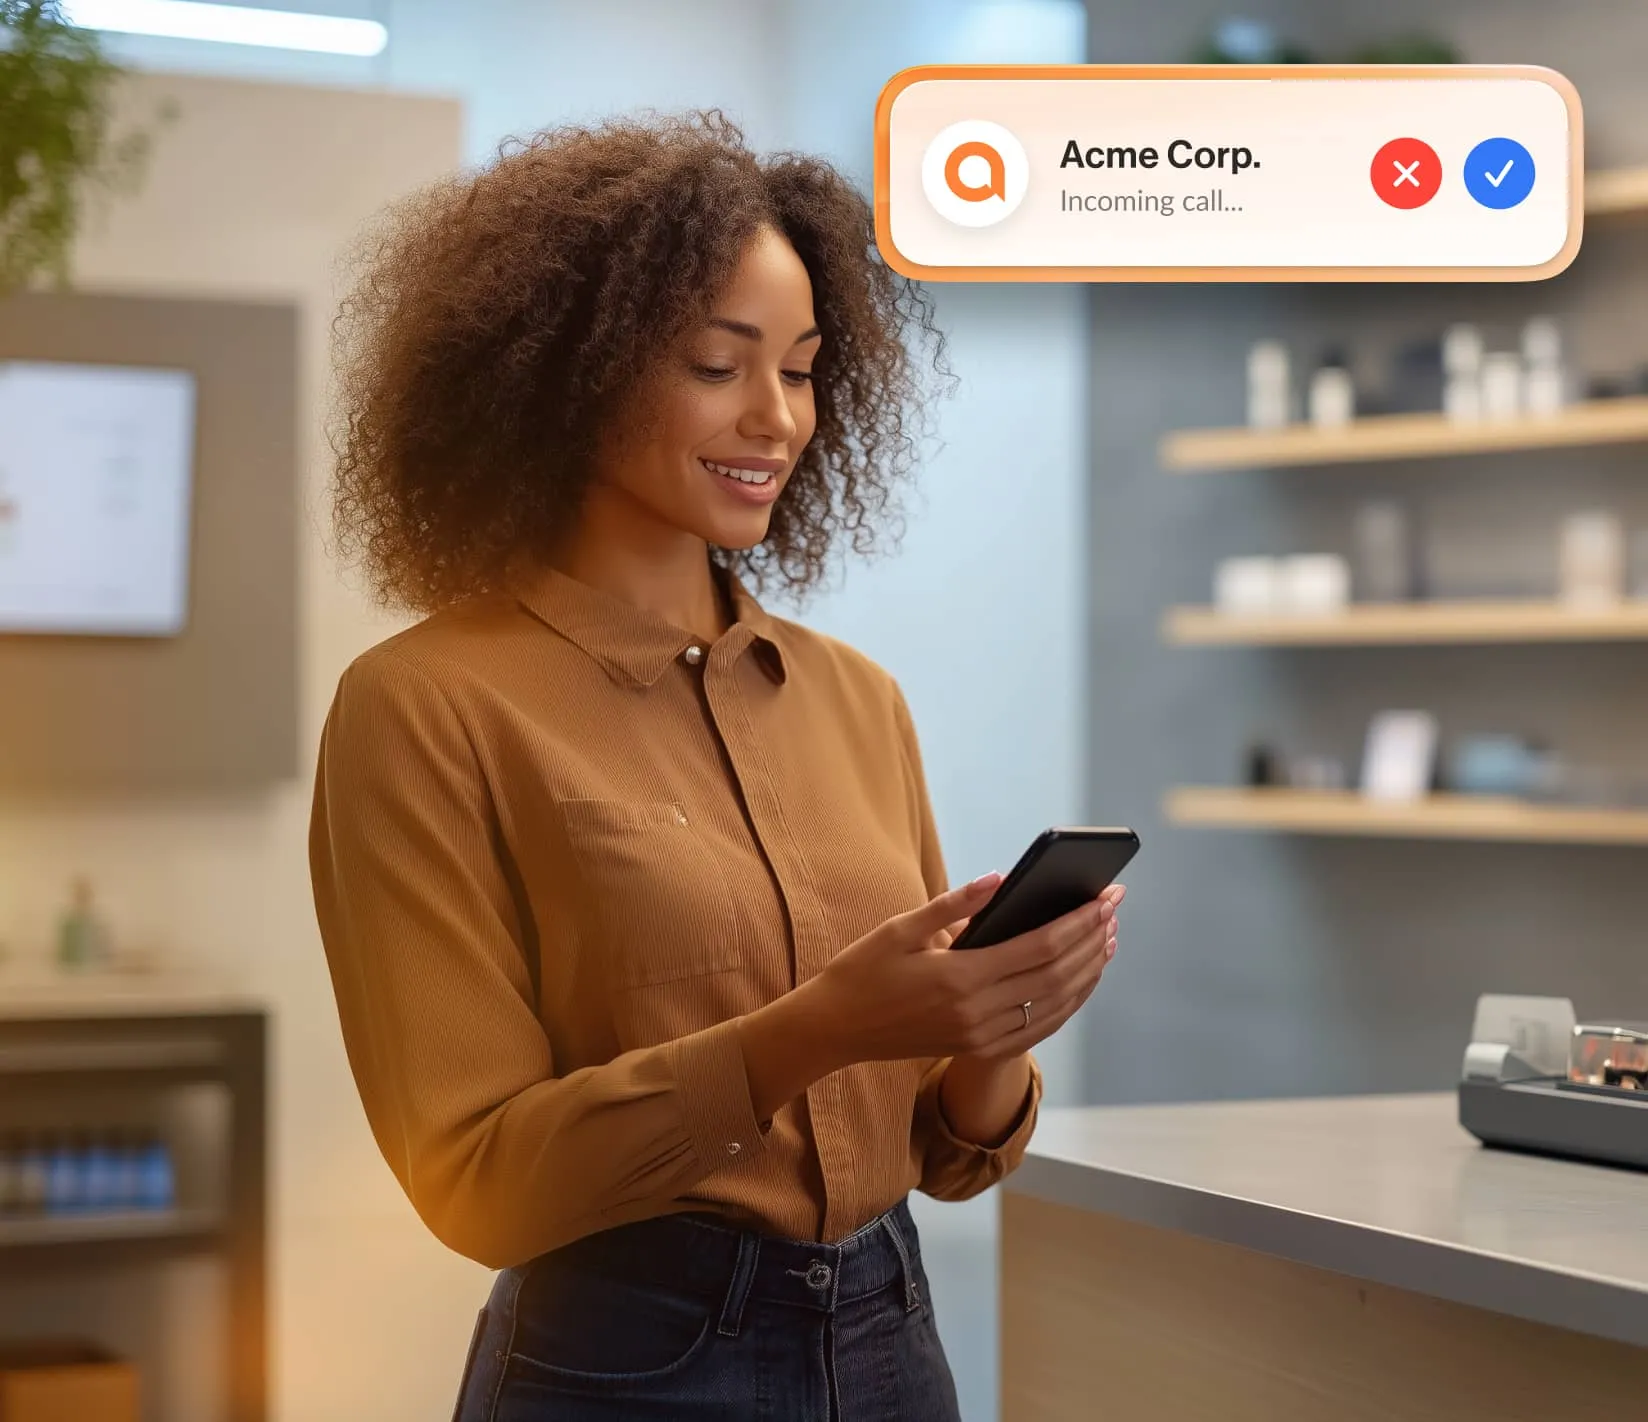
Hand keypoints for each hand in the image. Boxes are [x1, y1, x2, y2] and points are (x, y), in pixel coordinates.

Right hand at [808, 877, 1124, 1068]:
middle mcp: (976, 1011)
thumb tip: (1002, 880)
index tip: (1104, 899)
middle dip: (1092, 940)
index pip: (1038, 947)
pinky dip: (1066, 1005)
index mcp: (959, 975)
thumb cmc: (863, 970)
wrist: (836, 1028)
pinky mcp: (975, 1048)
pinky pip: (1037, 1029)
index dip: (1078, 923)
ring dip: (1087, 973)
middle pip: (1055, 975)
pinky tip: (1079, 983)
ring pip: (1053, 1005)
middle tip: (1114, 910)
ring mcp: (978, 1035)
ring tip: (1107, 941)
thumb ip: (954, 904)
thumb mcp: (901, 928)